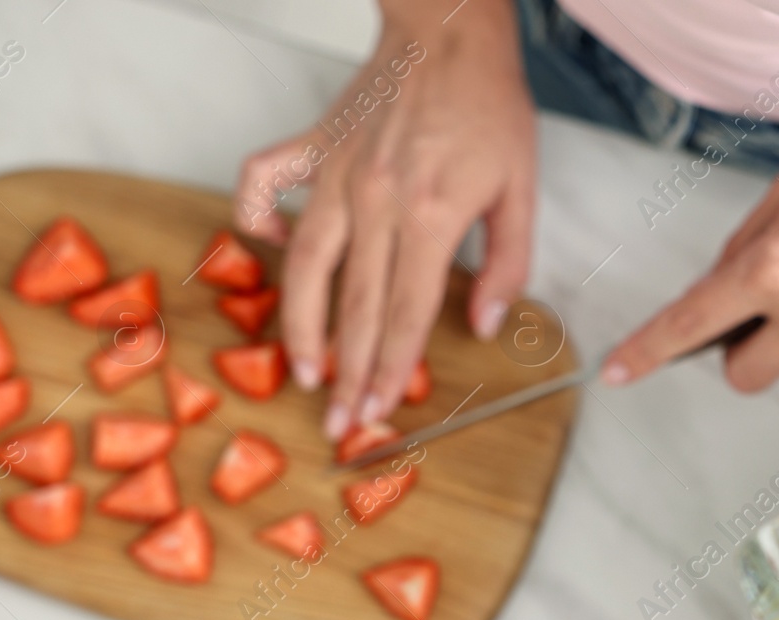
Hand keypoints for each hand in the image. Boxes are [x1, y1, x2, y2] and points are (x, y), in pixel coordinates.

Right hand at [232, 0, 534, 436]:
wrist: (449, 35)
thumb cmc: (489, 107)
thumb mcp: (520, 190)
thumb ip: (508, 264)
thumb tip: (483, 324)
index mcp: (431, 216)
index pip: (406, 315)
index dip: (391, 370)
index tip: (377, 412)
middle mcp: (375, 202)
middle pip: (358, 307)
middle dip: (349, 372)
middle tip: (339, 421)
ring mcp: (336, 175)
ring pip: (306, 266)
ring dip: (301, 326)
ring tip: (303, 370)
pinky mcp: (313, 148)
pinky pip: (265, 186)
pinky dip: (258, 220)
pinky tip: (270, 252)